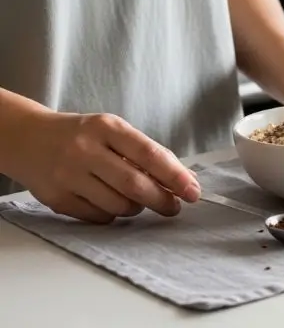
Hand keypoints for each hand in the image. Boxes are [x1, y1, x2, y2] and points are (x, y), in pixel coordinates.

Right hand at [5, 111, 200, 223]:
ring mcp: (68, 175)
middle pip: (135, 184)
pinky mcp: (57, 198)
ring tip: (137, 200)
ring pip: (118, 205)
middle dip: (162, 200)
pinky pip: (99, 217)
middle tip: (174, 207)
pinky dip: (113, 215)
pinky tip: (110, 202)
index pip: (149, 154)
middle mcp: (85, 149)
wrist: (28, 139)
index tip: (194, 191)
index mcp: (106, 127)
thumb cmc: (82, 136)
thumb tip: (185, 180)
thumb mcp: (113, 131)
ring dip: (137, 208)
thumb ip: (146, 153)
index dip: (176, 176)